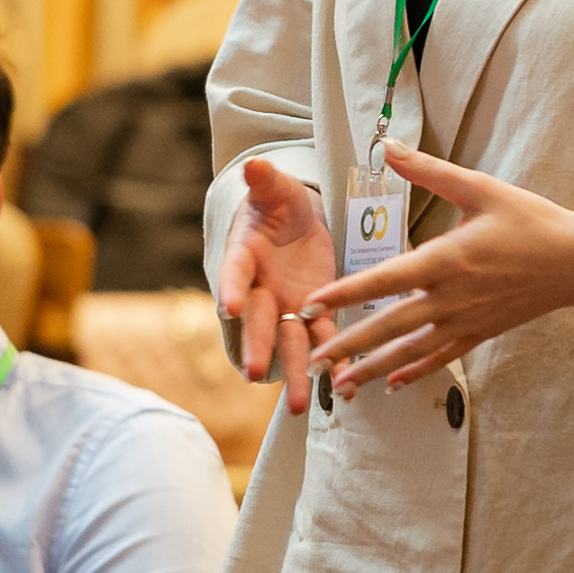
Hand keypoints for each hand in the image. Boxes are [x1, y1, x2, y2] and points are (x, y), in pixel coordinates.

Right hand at [216, 157, 337, 416]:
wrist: (292, 219)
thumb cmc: (277, 203)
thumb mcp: (274, 189)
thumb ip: (265, 181)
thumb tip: (255, 166)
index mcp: (245, 256)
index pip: (234, 272)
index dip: (231, 288)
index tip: (228, 306)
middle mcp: (261, 289)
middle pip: (257, 320)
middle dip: (256, 345)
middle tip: (253, 372)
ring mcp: (286, 304)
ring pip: (289, 342)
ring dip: (294, 372)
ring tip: (298, 406)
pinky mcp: (315, 310)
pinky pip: (323, 337)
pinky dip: (333, 358)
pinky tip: (345, 385)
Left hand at [302, 148, 573, 392]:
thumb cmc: (531, 220)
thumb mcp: (481, 188)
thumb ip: (430, 170)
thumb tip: (389, 147)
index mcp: (446, 259)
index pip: (385, 280)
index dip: (346, 293)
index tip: (313, 305)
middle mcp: (451, 297)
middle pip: (390, 326)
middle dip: (349, 345)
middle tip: (314, 360)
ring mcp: (466, 320)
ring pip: (411, 351)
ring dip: (374, 369)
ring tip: (343, 386)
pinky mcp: (481, 333)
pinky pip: (442, 357)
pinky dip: (415, 370)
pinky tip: (393, 383)